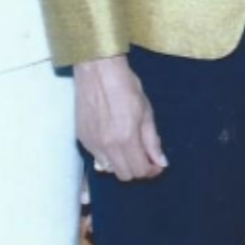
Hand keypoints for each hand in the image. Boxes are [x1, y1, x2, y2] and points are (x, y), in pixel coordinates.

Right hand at [75, 55, 166, 180]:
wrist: (98, 70)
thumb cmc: (125, 86)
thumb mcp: (146, 111)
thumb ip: (152, 140)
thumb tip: (161, 162)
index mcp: (126, 138)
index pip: (139, 171)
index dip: (151, 170)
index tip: (156, 164)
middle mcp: (107, 146)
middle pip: (124, 175)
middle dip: (137, 169)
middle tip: (145, 157)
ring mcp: (92, 144)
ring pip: (108, 169)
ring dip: (121, 164)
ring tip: (128, 148)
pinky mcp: (82, 138)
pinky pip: (96, 158)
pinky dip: (107, 156)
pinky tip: (113, 140)